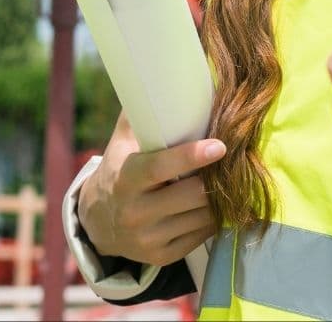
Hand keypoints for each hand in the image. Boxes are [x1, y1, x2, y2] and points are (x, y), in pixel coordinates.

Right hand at [77, 111, 225, 266]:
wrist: (98, 220)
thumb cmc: (121, 166)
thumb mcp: (124, 140)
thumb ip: (142, 112)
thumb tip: (164, 75)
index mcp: (127, 178)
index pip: (162, 167)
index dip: (192, 156)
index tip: (220, 145)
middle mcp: (135, 212)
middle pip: (191, 194)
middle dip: (214, 177)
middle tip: (233, 161)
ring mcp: (147, 238)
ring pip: (200, 216)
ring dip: (219, 197)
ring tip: (229, 179)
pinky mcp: (160, 256)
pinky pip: (200, 236)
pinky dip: (212, 218)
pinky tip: (215, 202)